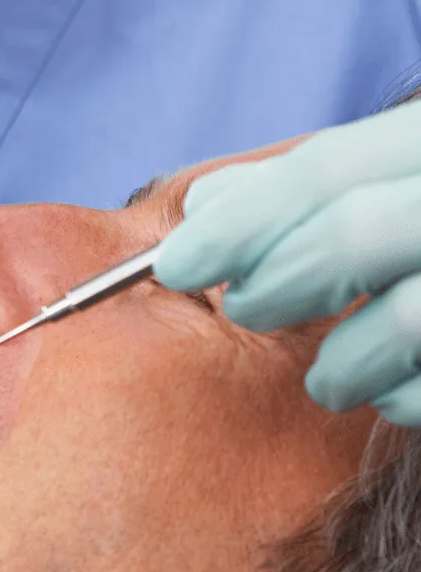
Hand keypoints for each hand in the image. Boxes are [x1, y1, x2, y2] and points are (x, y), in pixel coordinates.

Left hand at [154, 99, 420, 424]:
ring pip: (403, 321)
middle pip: (353, 235)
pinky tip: (393, 397)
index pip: (330, 170)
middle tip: (245, 308)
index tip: (175, 263)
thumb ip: (324, 184)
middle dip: (276, 281)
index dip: (240, 221)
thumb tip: (208, 203)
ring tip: (329, 378)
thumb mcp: (409, 170)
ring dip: (341, 365)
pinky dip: (403, 401)